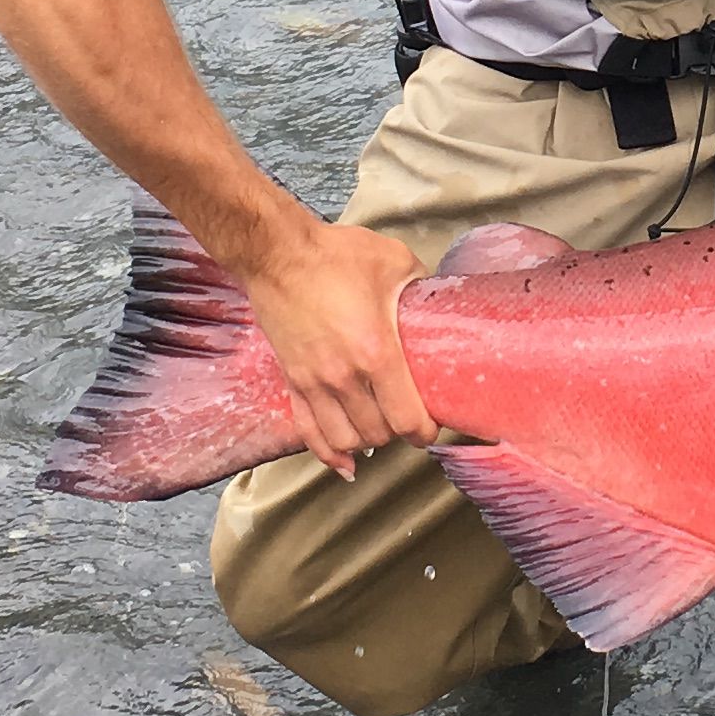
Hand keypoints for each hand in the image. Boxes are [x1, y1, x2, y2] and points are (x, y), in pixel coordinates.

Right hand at [239, 216, 435, 478]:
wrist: (278, 254)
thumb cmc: (334, 255)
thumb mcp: (395, 263)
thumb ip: (420, 288)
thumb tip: (436, 301)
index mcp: (376, 352)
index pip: (407, 418)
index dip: (425, 431)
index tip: (432, 426)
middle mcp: (344, 377)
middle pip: (378, 434)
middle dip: (398, 434)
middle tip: (409, 421)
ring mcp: (314, 382)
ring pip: (344, 440)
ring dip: (366, 441)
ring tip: (380, 429)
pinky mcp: (292, 380)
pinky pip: (308, 431)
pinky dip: (327, 453)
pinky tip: (343, 462)